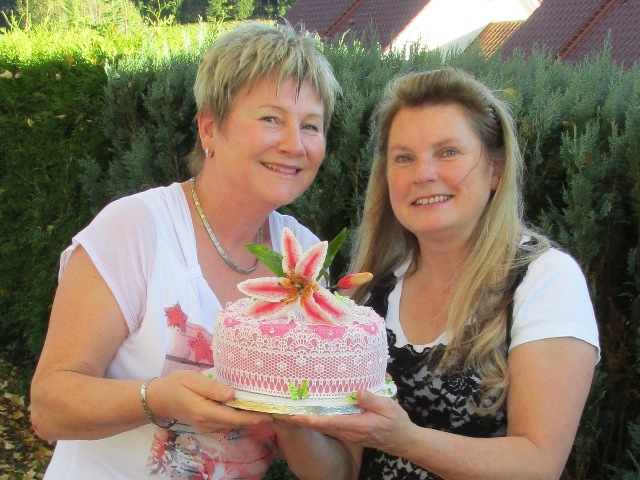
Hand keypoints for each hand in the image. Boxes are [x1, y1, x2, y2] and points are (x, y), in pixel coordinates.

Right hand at [146, 371, 271, 433]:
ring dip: (250, 418)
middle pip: (237, 423)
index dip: (253, 417)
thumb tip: (232, 394)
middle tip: (276, 410)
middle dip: (257, 418)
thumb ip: (212, 388)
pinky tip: (250, 408)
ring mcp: (208, 426)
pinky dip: (241, 417)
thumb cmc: (176, 385)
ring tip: (268, 407)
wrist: (160, 399)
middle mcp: (208, 423)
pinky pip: (228, 423)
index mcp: (204, 411)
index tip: (270, 413)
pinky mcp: (208, 424)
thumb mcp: (192, 380)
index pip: (233, 417)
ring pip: (233, 424)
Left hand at [279, 389, 413, 456]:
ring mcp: (348, 432)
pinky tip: (312, 410)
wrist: (403, 440)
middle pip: (321, 425)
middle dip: (303, 418)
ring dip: (309, 418)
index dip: (312, 419)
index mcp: (357, 425)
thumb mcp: (389, 407)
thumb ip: (372, 400)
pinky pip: (330, 425)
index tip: (295, 415)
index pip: (330, 422)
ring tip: (293, 407)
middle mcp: (349, 430)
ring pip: (324, 425)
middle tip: (284, 408)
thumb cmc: (396, 423)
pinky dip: (319, 419)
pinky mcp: (349, 431)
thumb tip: (356, 391)